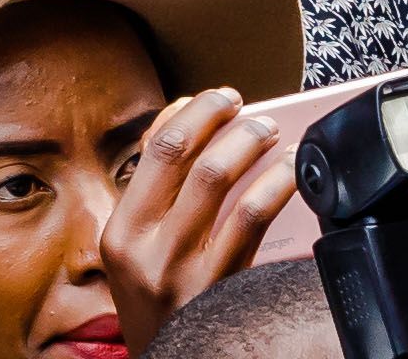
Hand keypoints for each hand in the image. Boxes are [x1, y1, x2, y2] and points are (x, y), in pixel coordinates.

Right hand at [95, 94, 299, 351]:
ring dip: (249, 145)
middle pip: (186, 157)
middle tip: (246, 108)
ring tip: (269, 134)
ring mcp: (185, 268)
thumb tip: (186, 126)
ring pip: (219, 181)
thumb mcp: (136, 255)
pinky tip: (288, 174)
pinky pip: (252, 219)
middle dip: (221, 120)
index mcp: (120, 232)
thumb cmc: (159, 309)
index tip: (216, 98)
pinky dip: (274, 185)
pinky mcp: (221, 287)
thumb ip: (155, 199)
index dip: (191, 114)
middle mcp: (147, 247)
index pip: (154, 151)